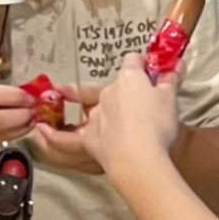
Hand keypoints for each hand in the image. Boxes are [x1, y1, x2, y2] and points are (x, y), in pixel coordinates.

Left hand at [63, 61, 176, 175]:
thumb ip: (170, 80)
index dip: (142, 65)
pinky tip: (42, 132)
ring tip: (71, 106)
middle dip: (122, 90)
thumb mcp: (171, 99)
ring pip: (87, 108)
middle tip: (138, 102)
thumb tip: (175, 64)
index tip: (149, 71)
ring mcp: (96, 116)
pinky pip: (67, 139)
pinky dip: (54, 137)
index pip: (133, 62)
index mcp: (129, 79)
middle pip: (111, 85)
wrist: (139, 157)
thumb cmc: (157, 125)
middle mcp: (108, 93)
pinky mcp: (89, 140)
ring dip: (85, 106)